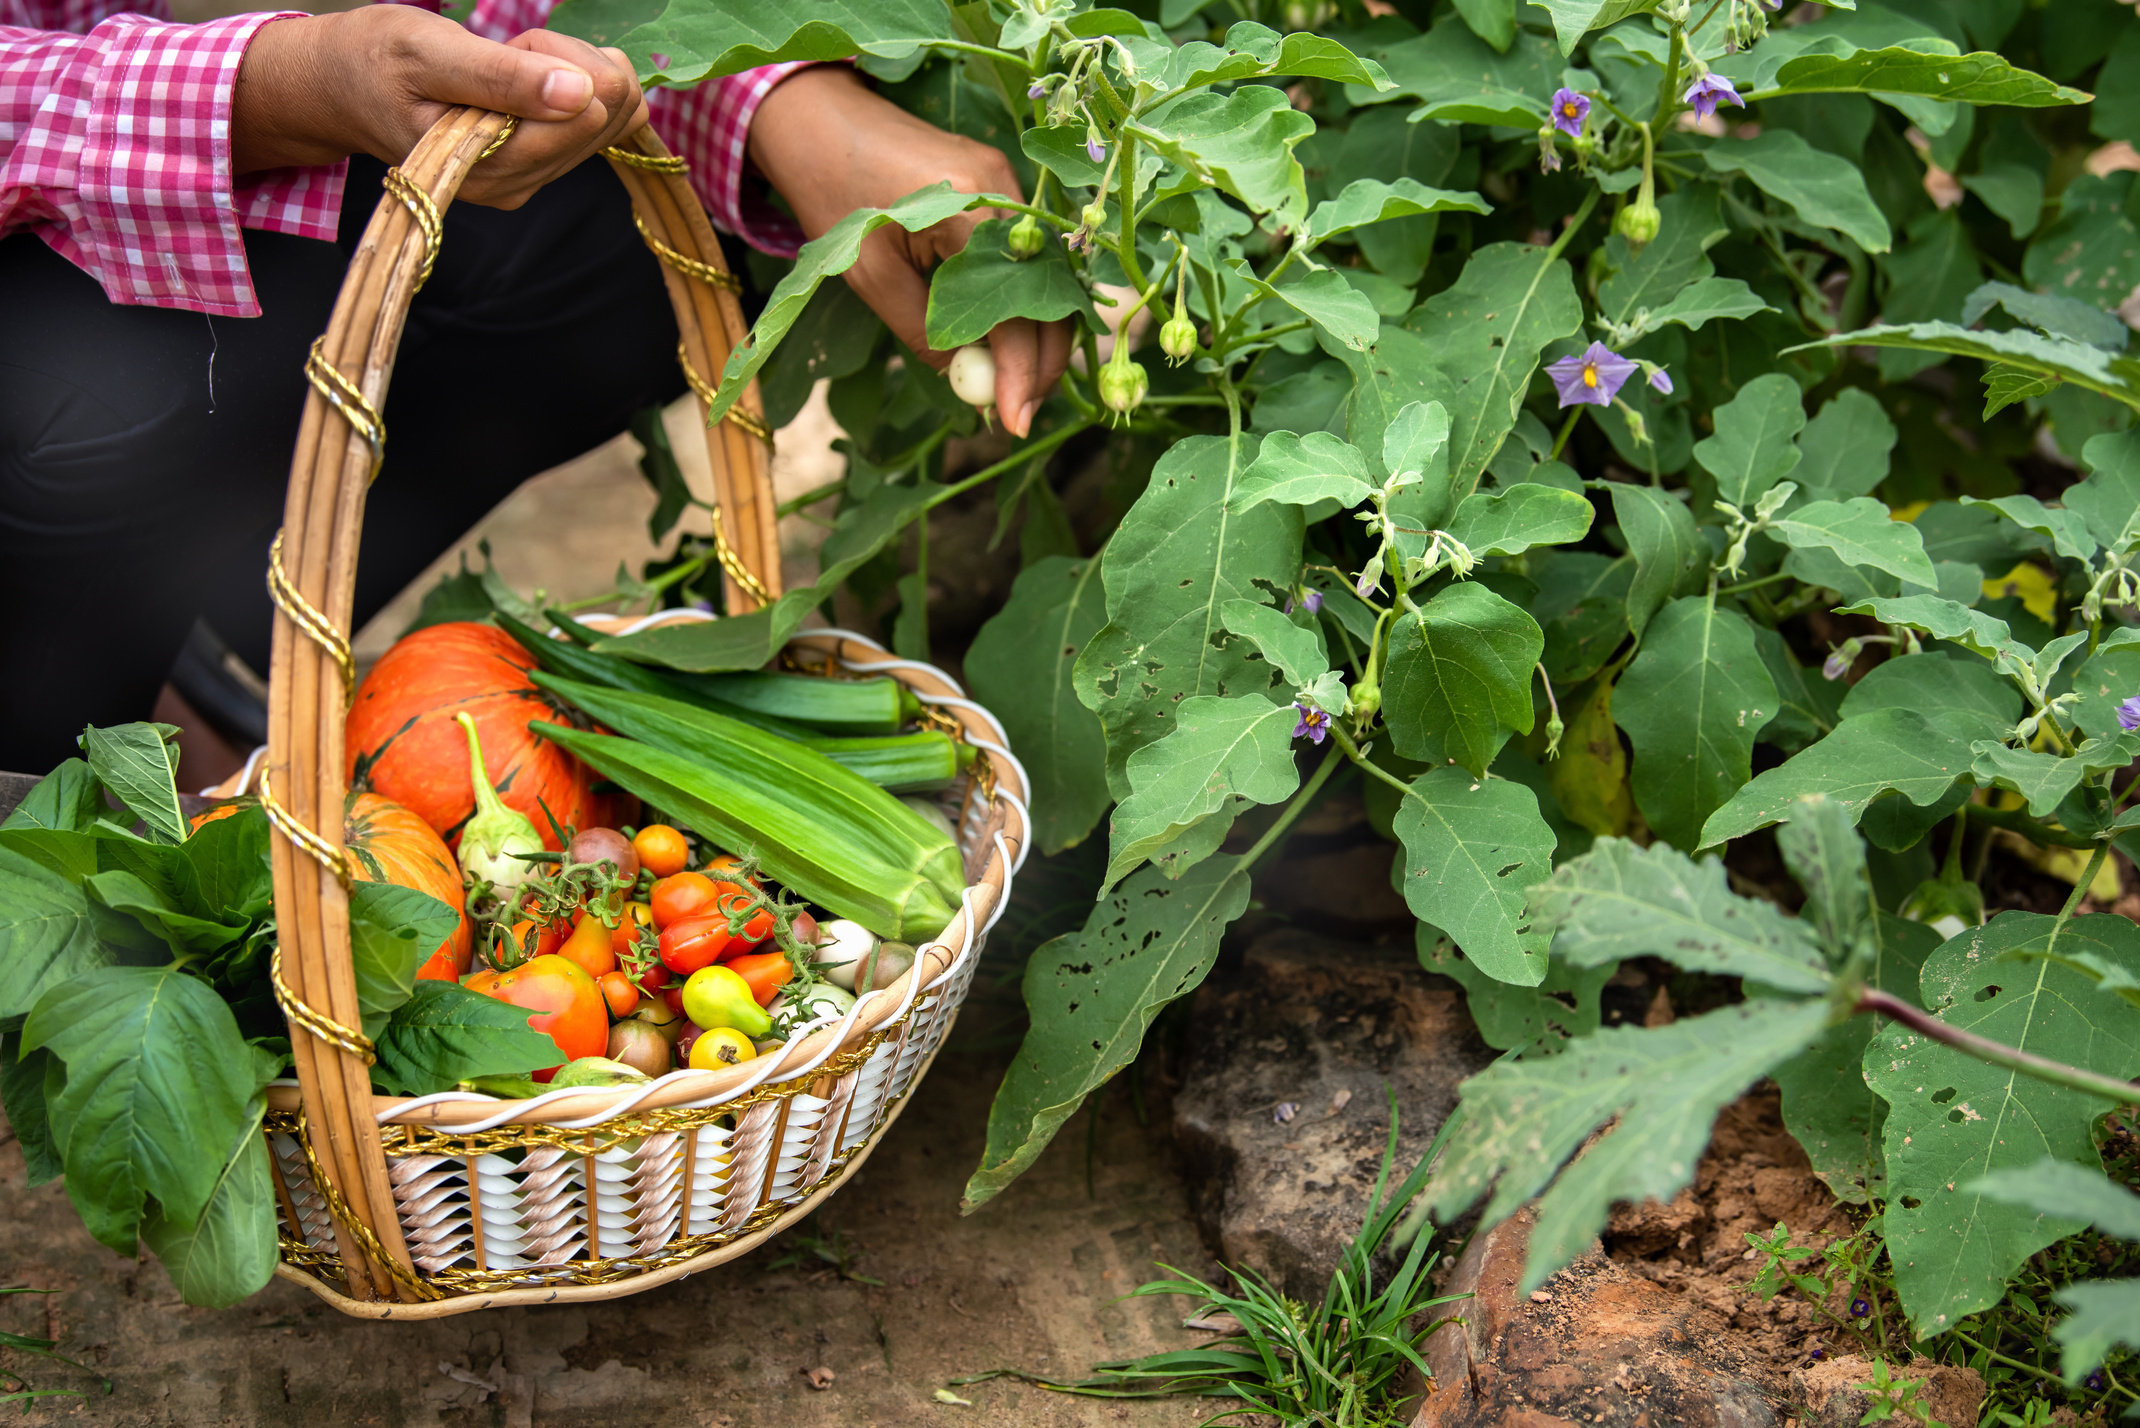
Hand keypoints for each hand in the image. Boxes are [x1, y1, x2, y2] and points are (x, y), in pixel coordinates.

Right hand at [232, 7, 647, 209]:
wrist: (341, 88)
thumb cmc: (375, 60)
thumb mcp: (429, 52)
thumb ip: (503, 76)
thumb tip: (581, 93)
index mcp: (488, 165)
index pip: (588, 111)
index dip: (558, 59)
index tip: (512, 47)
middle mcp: (515, 185)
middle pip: (607, 115)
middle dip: (567, 64)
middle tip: (508, 53)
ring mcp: (529, 181)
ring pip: (610, 119)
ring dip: (569, 74)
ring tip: (506, 66)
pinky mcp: (538, 170)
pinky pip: (596, 125)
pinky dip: (571, 88)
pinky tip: (524, 81)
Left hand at [747, 66, 1071, 437]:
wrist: (825, 120)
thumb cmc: (836, 195)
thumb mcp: (872, 279)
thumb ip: (925, 335)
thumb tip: (969, 386)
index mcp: (972, 212)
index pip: (1017, 313)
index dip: (1021, 376)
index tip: (1013, 424)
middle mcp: (1008, 195)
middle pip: (1050, 300)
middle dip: (1039, 367)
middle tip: (1016, 415)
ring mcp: (1012, 188)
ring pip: (1044, 283)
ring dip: (1035, 341)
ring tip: (1011, 389)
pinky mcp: (1004, 190)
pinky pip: (1027, 260)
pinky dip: (1021, 306)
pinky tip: (1003, 342)